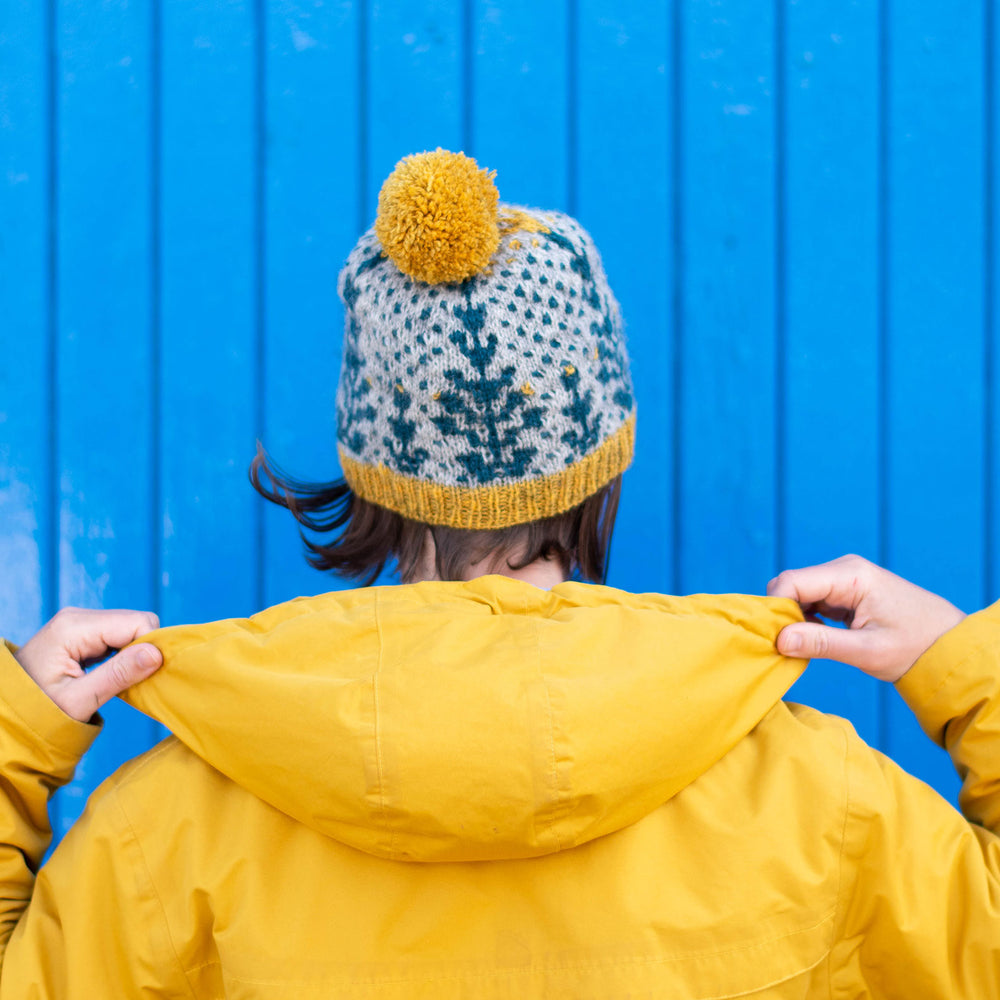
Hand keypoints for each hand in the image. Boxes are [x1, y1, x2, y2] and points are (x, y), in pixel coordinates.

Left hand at [13, 608, 162, 722]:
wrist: (5, 714)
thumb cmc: (36, 712)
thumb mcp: (79, 700)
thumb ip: (118, 675)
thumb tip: (157, 653)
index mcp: (73, 627)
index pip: (137, 622)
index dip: (151, 648)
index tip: (149, 677)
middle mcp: (77, 616)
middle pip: (135, 622)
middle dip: (143, 650)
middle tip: (133, 682)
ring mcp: (78, 622)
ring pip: (129, 628)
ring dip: (133, 655)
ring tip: (118, 681)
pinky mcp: (81, 631)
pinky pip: (117, 635)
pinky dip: (123, 655)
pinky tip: (112, 675)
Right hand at [767, 554, 965, 681]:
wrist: (949, 647)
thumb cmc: (915, 647)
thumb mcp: (866, 651)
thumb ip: (821, 643)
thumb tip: (780, 639)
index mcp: (850, 575)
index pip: (792, 581)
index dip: (775, 608)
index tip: (771, 638)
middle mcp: (844, 570)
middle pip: (792, 585)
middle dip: (782, 614)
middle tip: (783, 646)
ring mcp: (844, 580)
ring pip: (799, 594)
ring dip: (794, 619)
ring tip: (800, 647)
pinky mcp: (846, 593)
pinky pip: (812, 601)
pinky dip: (806, 620)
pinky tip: (813, 641)